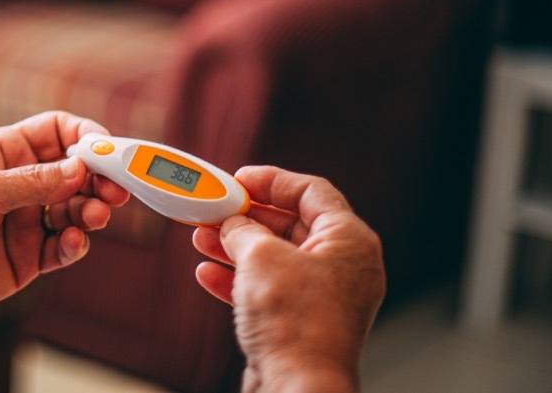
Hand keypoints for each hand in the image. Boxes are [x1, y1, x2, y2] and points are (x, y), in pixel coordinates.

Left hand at [0, 111, 129, 324]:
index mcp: (2, 153)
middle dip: (100, 178)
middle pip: (76, 171)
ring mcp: (24, 221)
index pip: (56, 132)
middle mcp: (18, 184)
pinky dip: (76, 245)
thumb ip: (31, 183)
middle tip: (115, 191)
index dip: (86, 136)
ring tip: (94, 218)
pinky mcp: (26, 258)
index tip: (108, 151)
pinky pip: (64, 247)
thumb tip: (81, 166)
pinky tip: (73, 243)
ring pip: (76, 209)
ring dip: (92, 212)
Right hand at [192, 166, 384, 392]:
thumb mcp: (260, 255)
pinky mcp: (304, 323)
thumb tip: (232, 223)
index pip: (312, 191)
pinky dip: (239, 278)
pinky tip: (207, 274)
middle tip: (215, 208)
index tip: (239, 179)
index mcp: (349, 241)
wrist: (298, 387)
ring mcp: (325, 298)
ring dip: (236, 246)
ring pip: (276, 258)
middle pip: (291, 225)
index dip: (272, 180)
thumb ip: (243, 229)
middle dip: (247, 216)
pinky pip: (271, 289)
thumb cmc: (295, 323)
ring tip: (202, 238)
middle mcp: (344, 268)